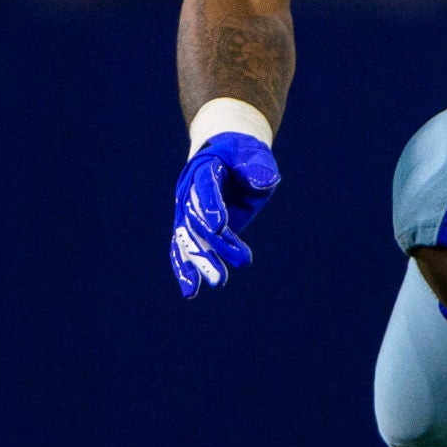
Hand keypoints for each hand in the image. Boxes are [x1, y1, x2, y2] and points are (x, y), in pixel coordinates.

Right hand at [170, 133, 280, 297]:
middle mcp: (189, 189)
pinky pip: (183, 248)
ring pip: (187, 239)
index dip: (211, 205)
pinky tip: (191, 292)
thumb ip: (259, 167)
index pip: (206, 185)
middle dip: (211, 245)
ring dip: (200, 262)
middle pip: (196, 218)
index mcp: (204, 166)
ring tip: (216, 283)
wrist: (225, 154)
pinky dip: (186, 268)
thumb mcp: (255, 155)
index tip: (219, 227)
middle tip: (225, 271)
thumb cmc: (244, 155)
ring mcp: (186, 210)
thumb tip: (263, 182)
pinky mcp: (190, 227)